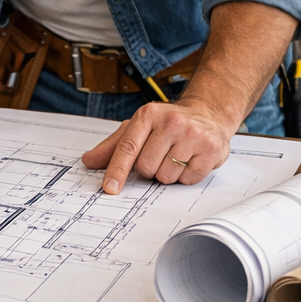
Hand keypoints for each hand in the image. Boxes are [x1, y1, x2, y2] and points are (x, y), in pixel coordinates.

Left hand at [81, 98, 234, 192]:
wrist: (207, 114)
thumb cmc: (168, 123)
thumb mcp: (139, 127)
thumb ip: (113, 146)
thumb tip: (89, 160)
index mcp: (148, 115)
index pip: (128, 147)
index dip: (117, 169)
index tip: (109, 187)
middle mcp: (171, 122)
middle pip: (146, 167)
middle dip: (149, 169)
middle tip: (159, 155)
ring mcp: (193, 135)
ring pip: (167, 176)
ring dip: (168, 173)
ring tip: (176, 156)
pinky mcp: (211, 149)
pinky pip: (188, 179)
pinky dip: (185, 176)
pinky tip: (190, 160)